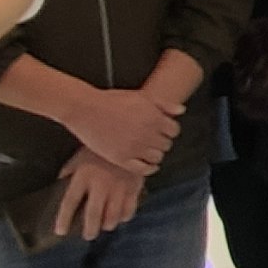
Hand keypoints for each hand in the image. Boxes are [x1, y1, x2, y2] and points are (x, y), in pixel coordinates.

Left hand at [52, 151, 146, 241]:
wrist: (129, 135)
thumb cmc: (99, 147)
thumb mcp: (80, 155)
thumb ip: (70, 171)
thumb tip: (60, 185)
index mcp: (83, 176)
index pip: (70, 202)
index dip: (64, 219)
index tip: (60, 232)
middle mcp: (100, 185)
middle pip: (93, 214)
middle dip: (89, 229)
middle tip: (88, 236)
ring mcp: (118, 187)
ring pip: (112, 216)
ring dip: (107, 224)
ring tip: (104, 226)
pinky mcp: (134, 187)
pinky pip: (130, 209)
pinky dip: (124, 216)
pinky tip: (121, 216)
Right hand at [68, 80, 184, 173]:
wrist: (85, 109)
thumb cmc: (112, 101)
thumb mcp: (141, 97)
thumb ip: (164, 105)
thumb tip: (182, 111)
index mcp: (154, 118)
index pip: (174, 131)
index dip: (168, 130)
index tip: (161, 130)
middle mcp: (147, 134)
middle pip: (166, 145)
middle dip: (161, 142)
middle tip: (153, 140)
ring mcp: (135, 148)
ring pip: (157, 158)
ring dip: (155, 154)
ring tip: (147, 150)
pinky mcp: (122, 158)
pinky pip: (143, 170)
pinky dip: (149, 169)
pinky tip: (147, 164)